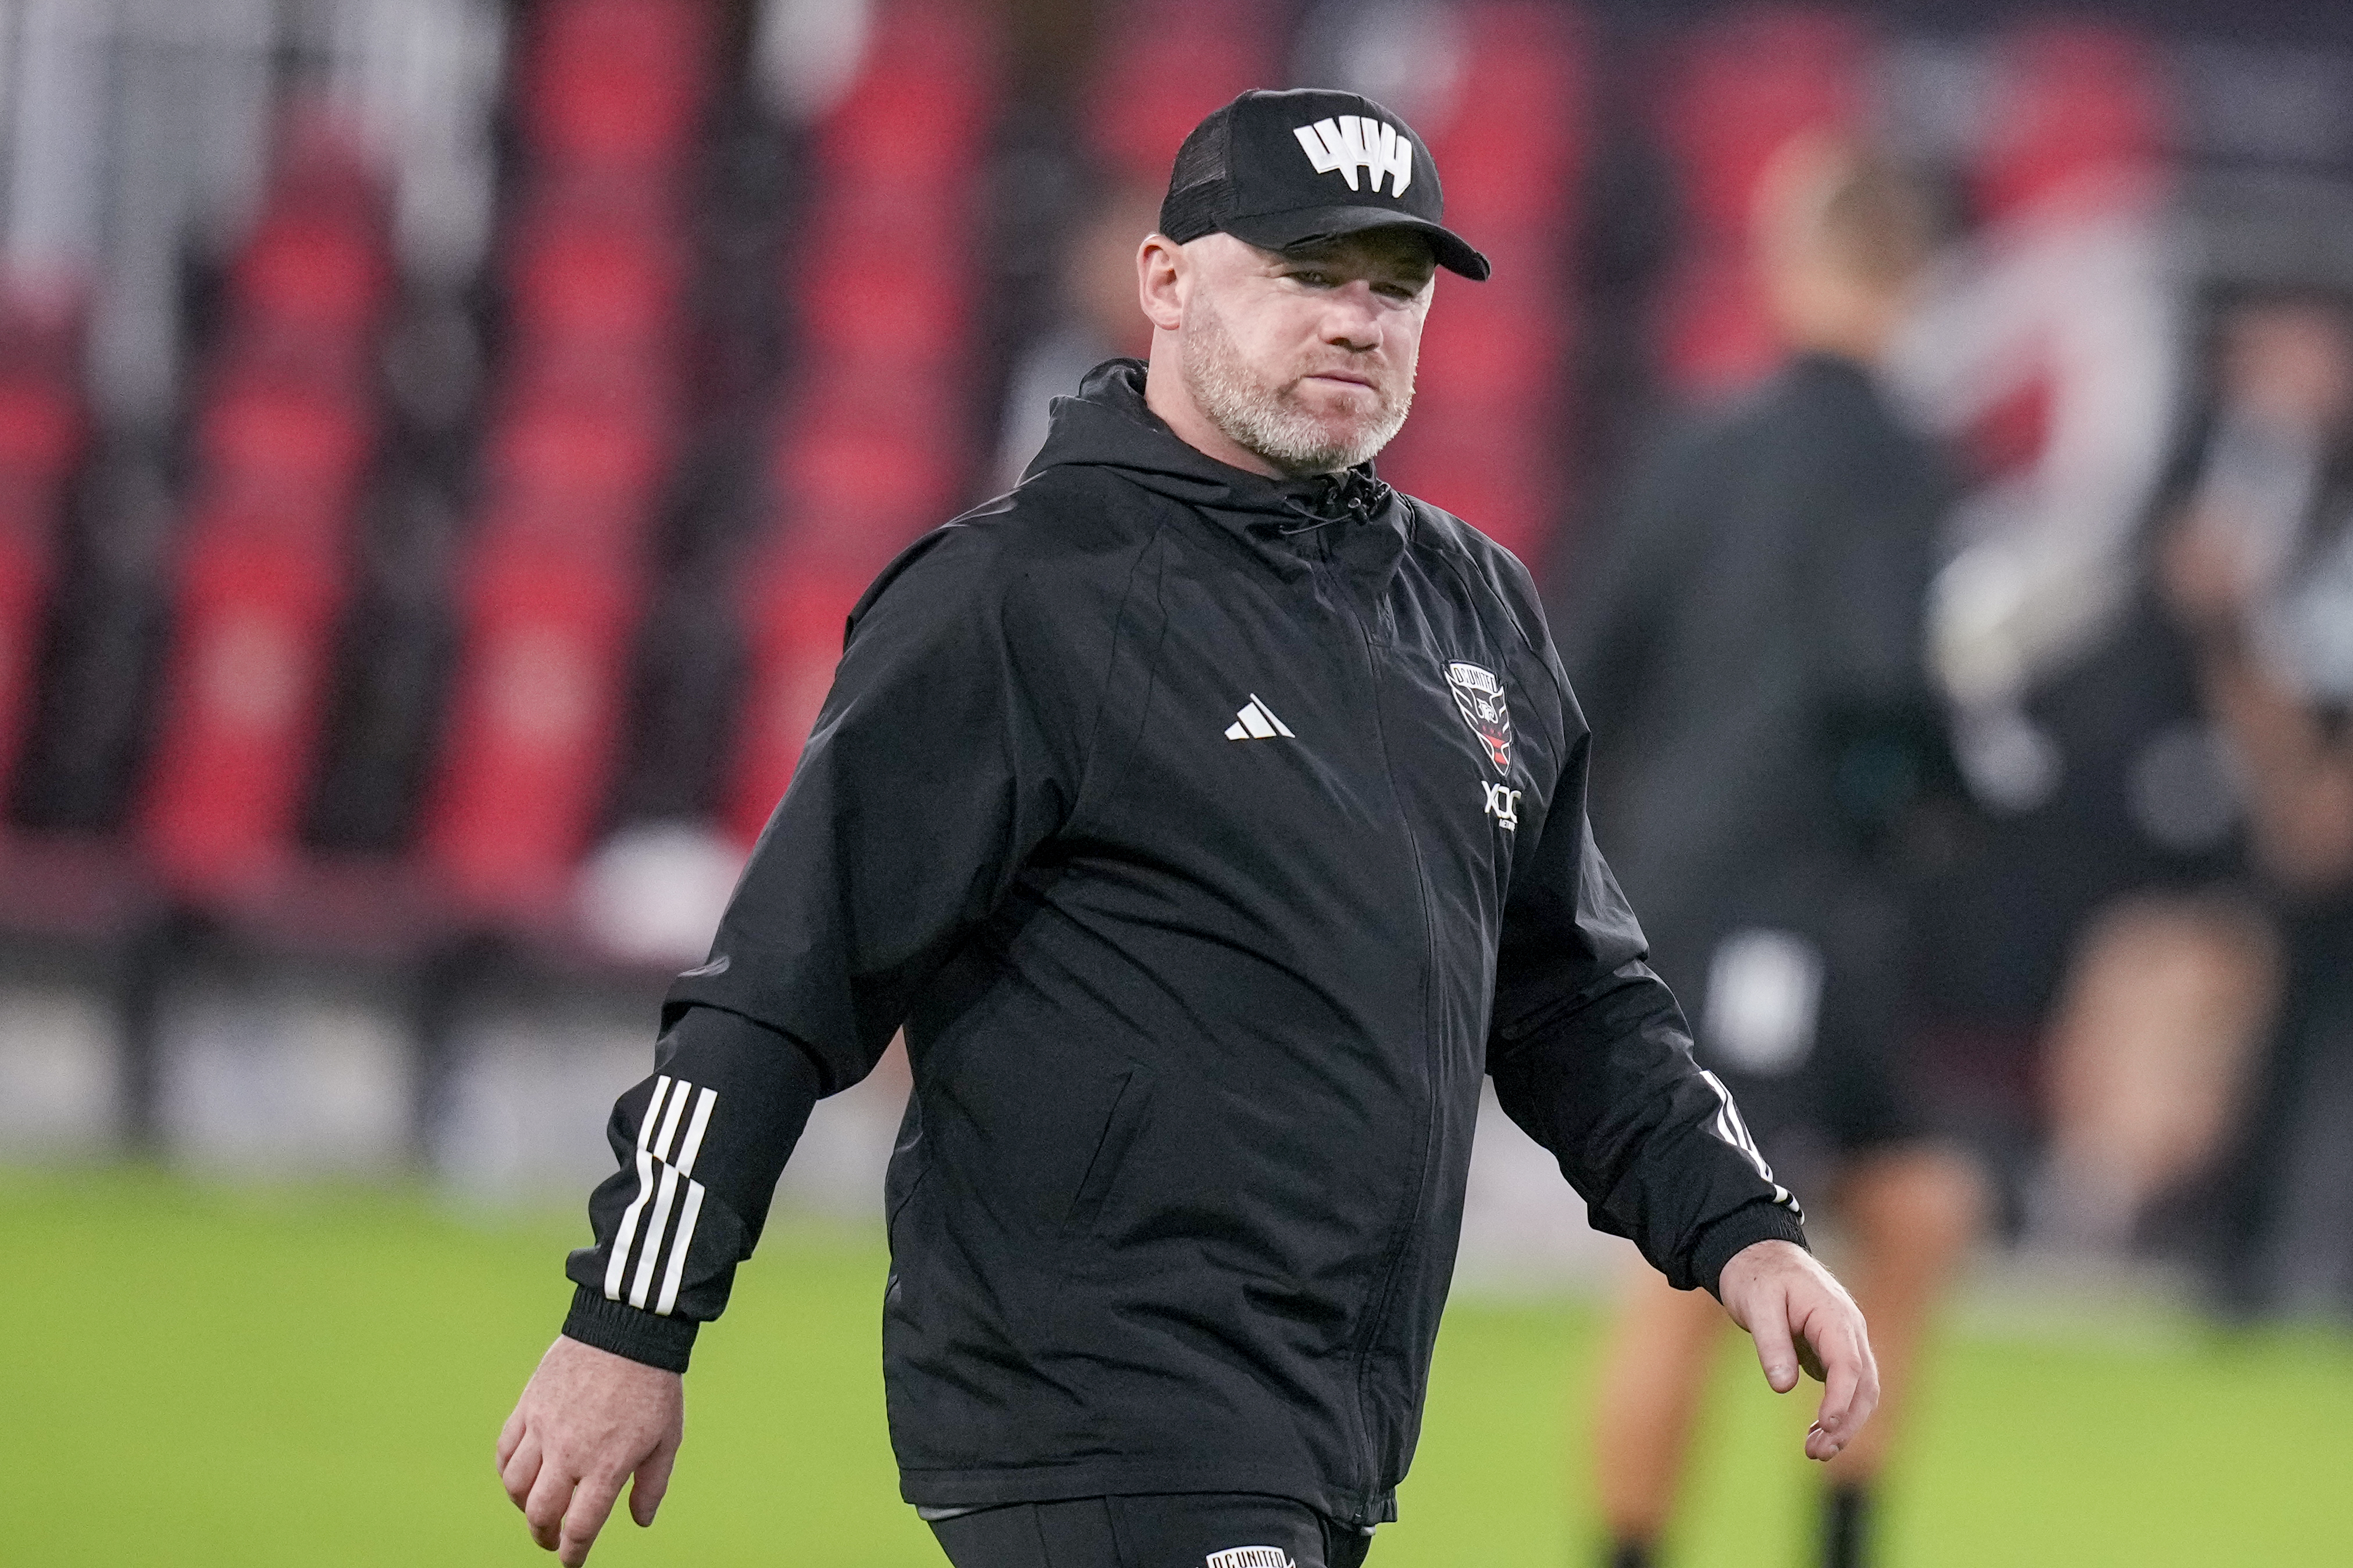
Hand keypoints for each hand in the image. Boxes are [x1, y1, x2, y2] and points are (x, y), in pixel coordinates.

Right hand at [497, 1335, 683, 1565]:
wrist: (629, 1329)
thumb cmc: (654, 1385)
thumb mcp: (668, 1439)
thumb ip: (651, 1485)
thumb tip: (640, 1522)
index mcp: (606, 1465)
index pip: (580, 1527)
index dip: (573, 1553)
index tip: (571, 1563)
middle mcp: (569, 1452)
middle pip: (540, 1512)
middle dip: (544, 1536)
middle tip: (551, 1540)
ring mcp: (544, 1428)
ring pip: (515, 1485)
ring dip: (523, 1506)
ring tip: (535, 1509)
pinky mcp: (529, 1405)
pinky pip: (505, 1449)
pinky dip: (507, 1470)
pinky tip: (519, 1475)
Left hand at [1716, 1239, 1878, 1462]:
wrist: (1759, 1254)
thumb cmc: (1757, 1275)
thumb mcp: (1756, 1304)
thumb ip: (1771, 1343)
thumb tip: (1784, 1387)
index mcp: (1834, 1314)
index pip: (1848, 1364)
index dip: (1841, 1399)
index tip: (1827, 1426)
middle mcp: (1849, 1329)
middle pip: (1864, 1384)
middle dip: (1846, 1423)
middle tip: (1816, 1452)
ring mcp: (1845, 1341)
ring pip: (1861, 1390)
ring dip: (1845, 1423)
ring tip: (1815, 1451)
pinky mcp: (1834, 1351)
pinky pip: (1846, 1387)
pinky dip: (1837, 1412)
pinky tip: (1816, 1432)